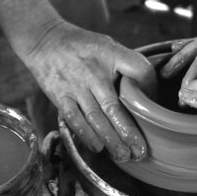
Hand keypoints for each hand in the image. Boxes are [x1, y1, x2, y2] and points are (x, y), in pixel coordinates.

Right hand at [24, 21, 155, 161]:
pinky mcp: (60, 96)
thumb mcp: (108, 45)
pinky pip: (73, 119)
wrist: (44, 39)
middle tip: (140, 151)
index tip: (153, 104)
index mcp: (110, 54)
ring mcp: (75, 86)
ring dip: (110, 139)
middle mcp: (93, 72)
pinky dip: (86, 134)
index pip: (139, 69)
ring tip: (124, 156)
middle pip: (114, 106)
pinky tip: (98, 148)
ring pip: (95, 117)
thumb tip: (147, 90)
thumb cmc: (82, 46)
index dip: (150, 87)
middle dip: (128, 132)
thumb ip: (125, 64)